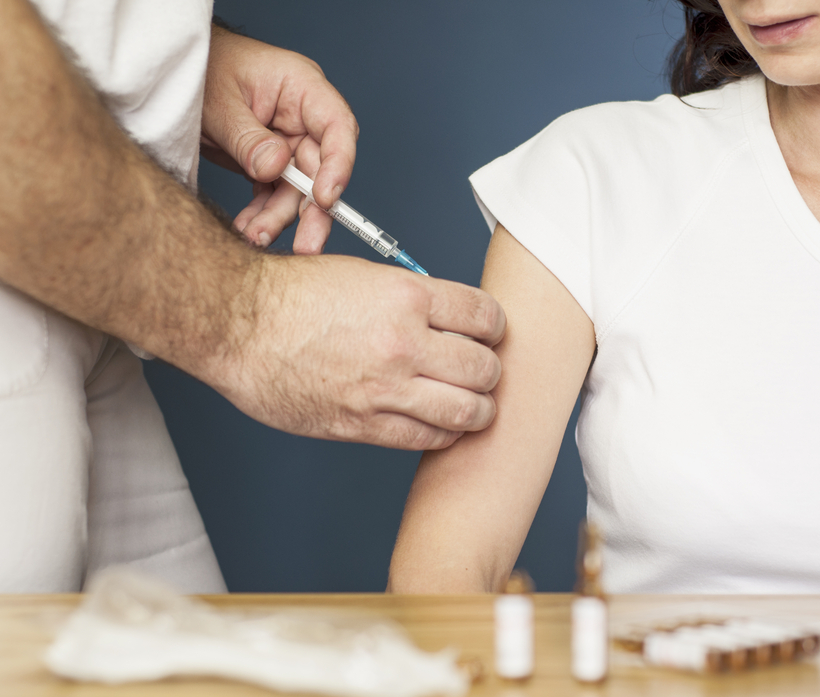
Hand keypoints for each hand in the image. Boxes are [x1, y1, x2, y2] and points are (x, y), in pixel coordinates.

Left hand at [201, 25, 356, 254]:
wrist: (171, 78)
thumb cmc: (200, 70)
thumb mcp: (219, 101)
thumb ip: (248, 137)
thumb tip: (276, 168)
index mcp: (301, 87)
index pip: (336, 127)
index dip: (338, 165)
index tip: (324, 198)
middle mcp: (301, 118)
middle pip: (320, 169)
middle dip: (313, 211)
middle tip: (308, 245)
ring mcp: (286, 142)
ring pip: (295, 190)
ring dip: (278, 218)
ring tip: (254, 237)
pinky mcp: (268, 163)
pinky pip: (272, 194)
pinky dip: (262, 215)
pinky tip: (247, 230)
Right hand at [212, 255, 506, 449]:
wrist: (236, 325)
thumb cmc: (291, 296)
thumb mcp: (363, 276)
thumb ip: (411, 301)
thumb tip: (448, 321)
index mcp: (407, 296)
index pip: (486, 316)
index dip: (494, 328)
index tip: (488, 335)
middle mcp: (404, 342)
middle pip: (485, 367)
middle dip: (488, 370)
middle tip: (479, 371)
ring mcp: (386, 387)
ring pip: (468, 410)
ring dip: (477, 408)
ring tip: (468, 402)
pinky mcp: (364, 424)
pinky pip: (429, 438)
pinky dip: (444, 433)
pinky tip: (438, 422)